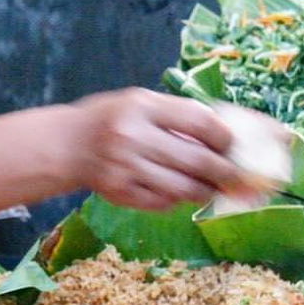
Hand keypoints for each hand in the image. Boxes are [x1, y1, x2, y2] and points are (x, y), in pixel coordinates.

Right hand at [66, 88, 249, 209]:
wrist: (68, 145)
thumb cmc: (112, 119)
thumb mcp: (141, 102)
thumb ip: (177, 115)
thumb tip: (224, 135)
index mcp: (142, 107)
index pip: (198, 122)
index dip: (223, 137)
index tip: (230, 145)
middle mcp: (133, 136)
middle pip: (196, 160)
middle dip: (223, 172)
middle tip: (235, 177)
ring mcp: (126, 168)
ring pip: (182, 188)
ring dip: (204, 191)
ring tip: (210, 189)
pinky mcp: (120, 193)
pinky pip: (161, 202)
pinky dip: (177, 200)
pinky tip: (179, 194)